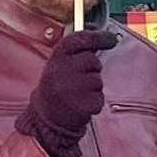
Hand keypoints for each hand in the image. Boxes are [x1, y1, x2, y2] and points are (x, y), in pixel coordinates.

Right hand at [13, 28, 117, 156]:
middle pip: (93, 60)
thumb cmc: (56, 89)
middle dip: (91, 69)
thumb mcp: (59, 67)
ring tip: (76, 94)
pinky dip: (94, 102)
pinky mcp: (83, 105)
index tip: (110, 38)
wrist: (46, 120)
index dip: (97, 37)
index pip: (78, 40)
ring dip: (92, 88)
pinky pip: (99, 98)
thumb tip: (106, 37)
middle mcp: (62, 72)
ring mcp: (72, 89)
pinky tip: (80, 104)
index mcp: (55, 60)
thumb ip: (77, 52)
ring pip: (98, 80)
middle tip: (77, 80)